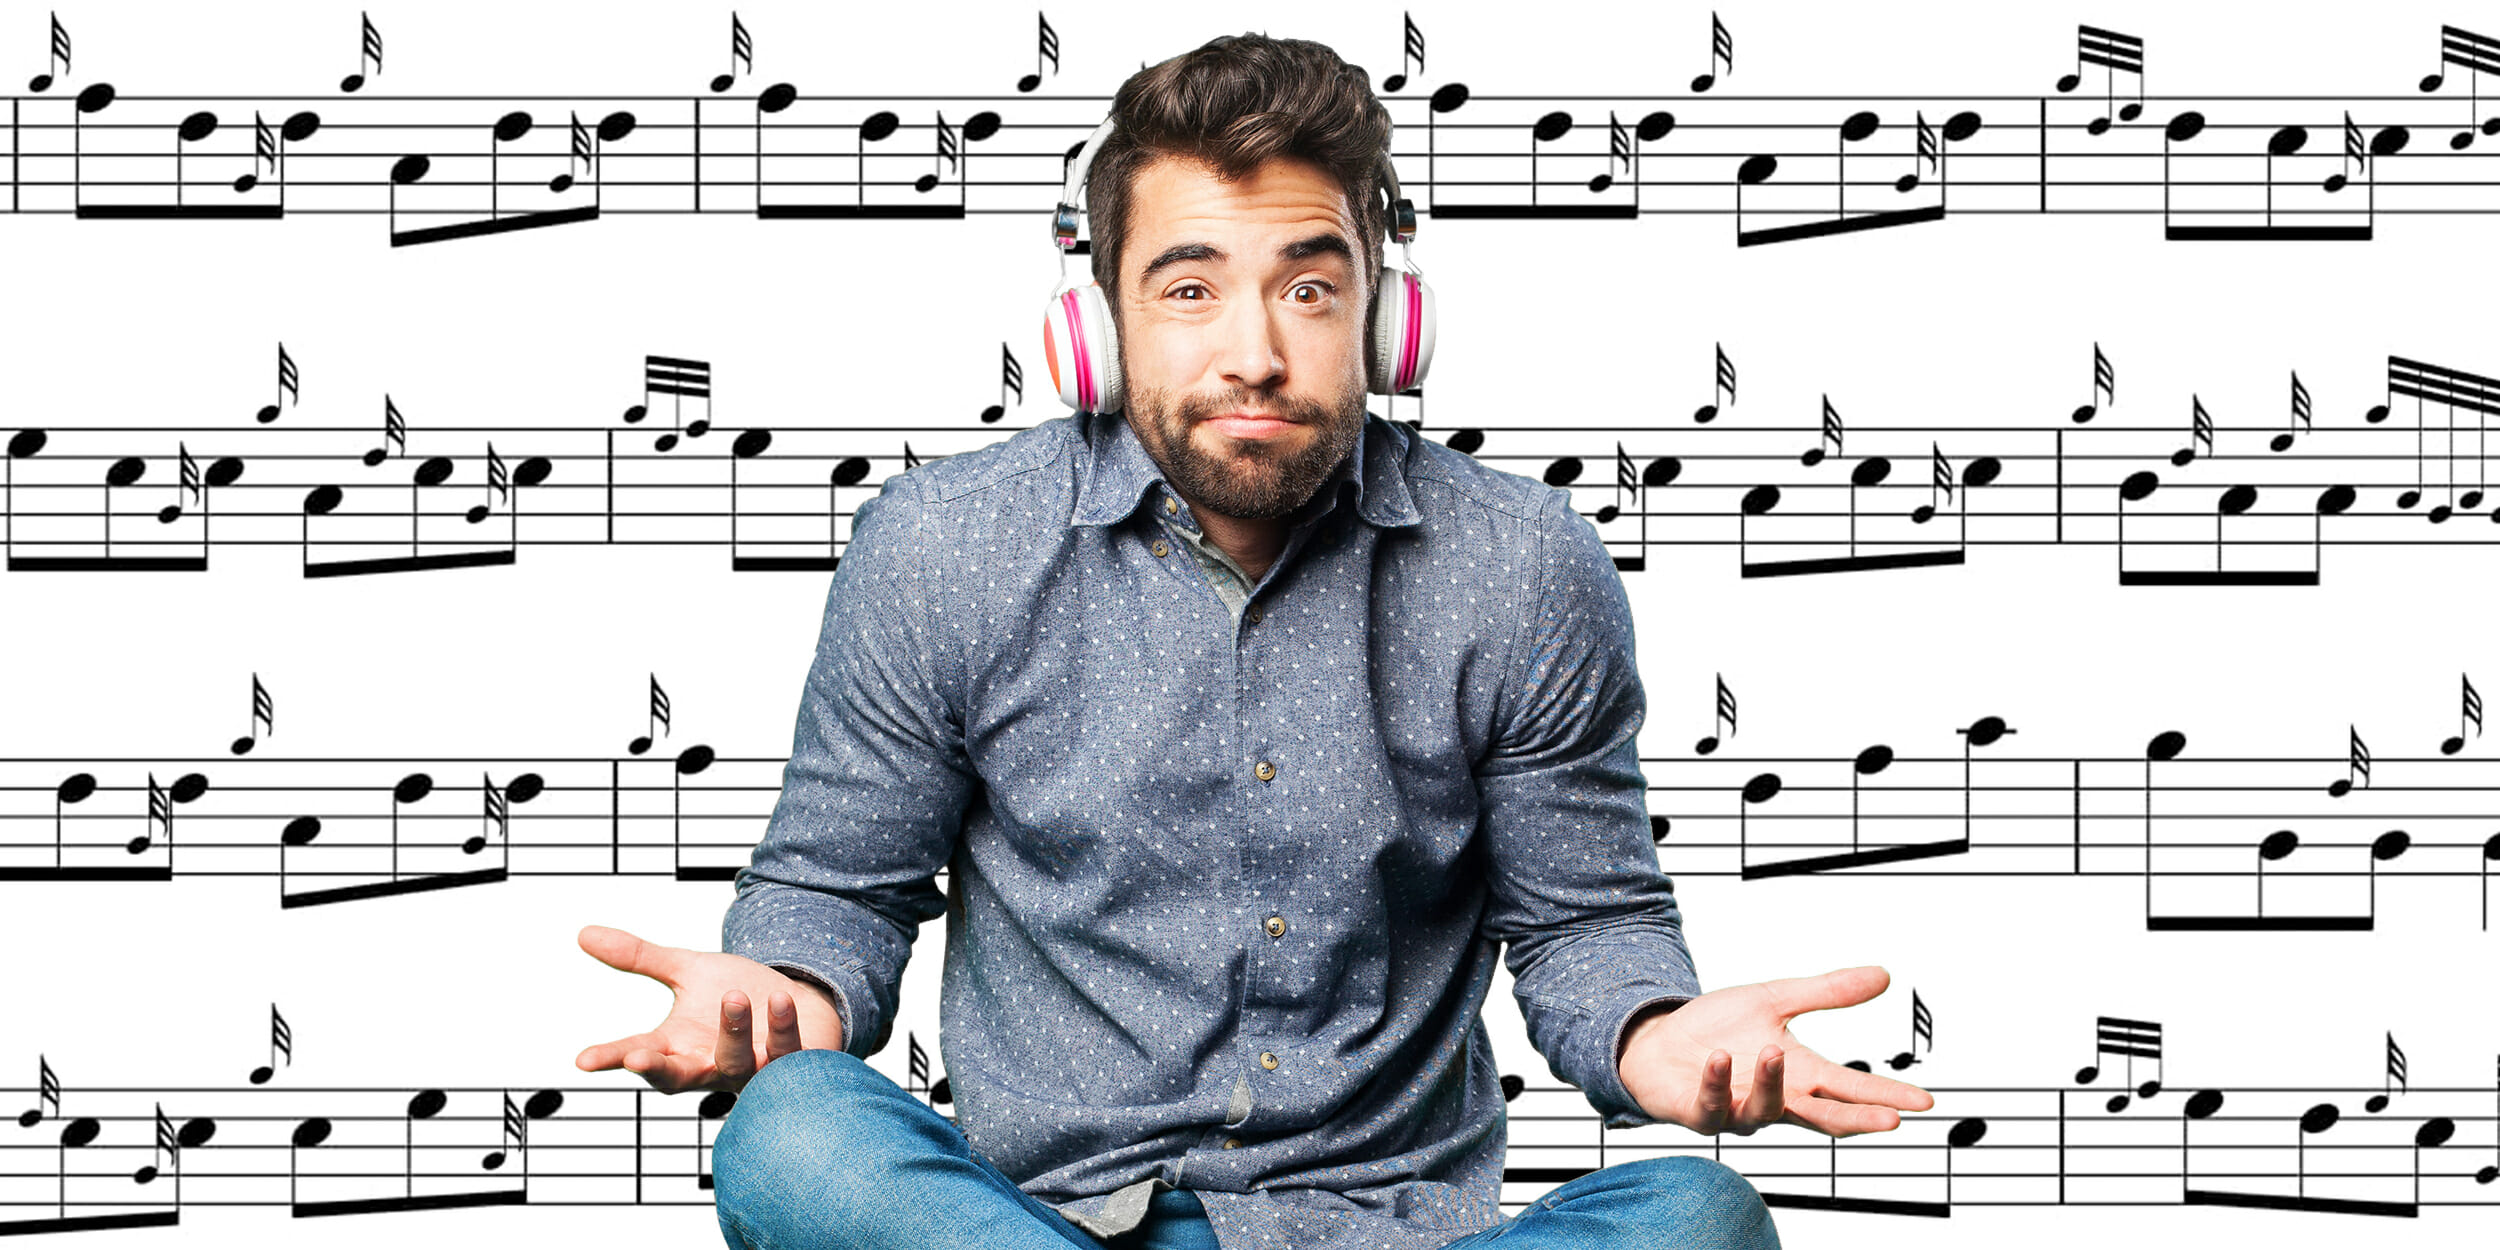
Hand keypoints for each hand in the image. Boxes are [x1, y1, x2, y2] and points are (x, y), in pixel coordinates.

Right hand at [573, 924, 845, 1093]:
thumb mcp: (687, 970)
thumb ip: (640, 958)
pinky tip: (780, 998)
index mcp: (679, 1047)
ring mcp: (750, 1070)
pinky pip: (786, 1053)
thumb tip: (582, 933)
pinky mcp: (790, 1066)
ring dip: (732, 1031)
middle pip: (678, 1078)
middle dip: (657, 1070)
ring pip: (736, 1062)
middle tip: (636, 1058)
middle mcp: (710, 1065)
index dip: (611, 1059)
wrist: (797, 1000)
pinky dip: (782, 1028)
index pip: (639, 1055)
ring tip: (734, 996)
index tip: (583, 1060)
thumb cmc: (737, 991)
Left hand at [1618, 965, 1933, 1137]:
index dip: (1886, 1095)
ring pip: (1764, 1109)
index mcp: (1800, 1074)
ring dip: (1770, 1083)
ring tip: (1774, 1052)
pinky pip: (1710, 1105)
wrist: (1659, 1042)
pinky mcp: (1699, 1111)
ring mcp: (1737, 1109)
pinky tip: (1718, 1058)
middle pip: (1824, 1117)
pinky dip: (1715, 1081)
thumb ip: (1827, 992)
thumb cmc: (1719, 1029)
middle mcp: (1775, 1098)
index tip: (1923, 1102)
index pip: (1852, 1088)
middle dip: (1858, 1119)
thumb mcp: (1775, 1000)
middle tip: (1890, 1120)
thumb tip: (1884, 975)